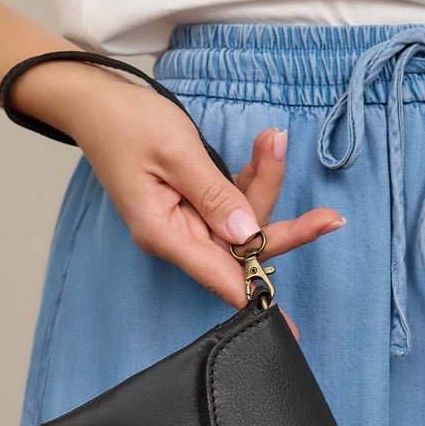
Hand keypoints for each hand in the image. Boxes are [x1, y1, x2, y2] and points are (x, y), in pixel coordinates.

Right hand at [50, 68, 344, 310]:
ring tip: (273, 140)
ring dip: (265, 183)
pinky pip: (233, 202)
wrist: (94, 101)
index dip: (257, 295)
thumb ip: (215, 195)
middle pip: (242, 249)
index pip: (221, 277)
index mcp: (165, 234)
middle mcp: (177, 236)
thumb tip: (248, 236)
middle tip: (330, 218)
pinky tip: (264, 146)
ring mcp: (186, 221)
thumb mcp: (176, 153)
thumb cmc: (125, 124)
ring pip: (243, 222)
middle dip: (284, 226)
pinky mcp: (194, 203)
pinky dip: (251, 176)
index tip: (286, 323)